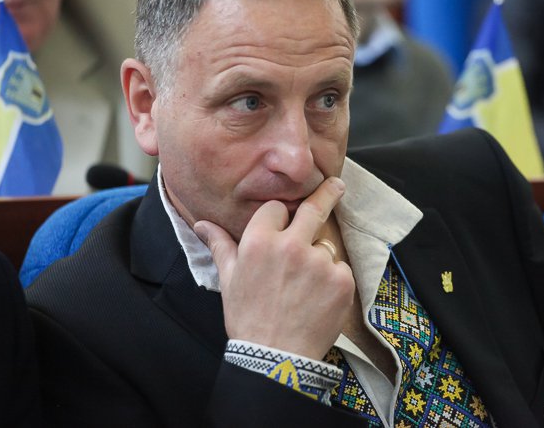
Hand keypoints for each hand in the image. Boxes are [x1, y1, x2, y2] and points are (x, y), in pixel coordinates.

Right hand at [194, 177, 354, 359]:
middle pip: (313, 208)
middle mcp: (291, 246)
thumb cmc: (249, 318)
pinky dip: (333, 280)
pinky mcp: (341, 280)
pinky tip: (318, 299)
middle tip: (337, 184)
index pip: (276, 208)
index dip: (278, 217)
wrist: (276, 358)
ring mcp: (319, 262)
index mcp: (259, 241)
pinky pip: (340, 268)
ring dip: (319, 258)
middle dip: (327, 193)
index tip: (283, 221)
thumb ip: (220, 245)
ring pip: (324, 246)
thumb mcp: (229, 280)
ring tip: (304, 288)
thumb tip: (202, 223)